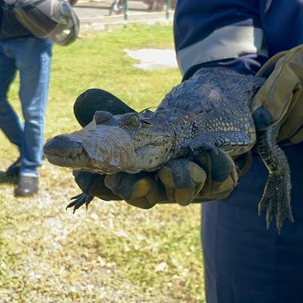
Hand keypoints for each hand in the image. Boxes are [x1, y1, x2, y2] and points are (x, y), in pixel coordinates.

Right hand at [71, 89, 250, 208]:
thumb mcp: (142, 120)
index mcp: (134, 175)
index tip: (84, 176)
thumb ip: (114, 119)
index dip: (96, 185)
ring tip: (175, 167)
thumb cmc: (171, 123)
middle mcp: (159, 187)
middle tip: (131, 182)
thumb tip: (84, 104)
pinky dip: (217, 170)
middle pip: (142, 198)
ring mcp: (189, 188)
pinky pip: (218, 184)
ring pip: (181, 195)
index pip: (109, 187)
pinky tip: (213, 154)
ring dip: (178, 179)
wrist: (216, 115)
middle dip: (135, 190)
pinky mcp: (218, 184)